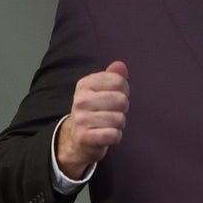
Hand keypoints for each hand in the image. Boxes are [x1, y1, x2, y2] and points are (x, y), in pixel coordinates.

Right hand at [56, 61, 129, 178]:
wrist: (78, 137)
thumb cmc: (96, 110)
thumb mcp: (103, 90)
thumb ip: (114, 76)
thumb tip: (120, 65)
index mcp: (85, 84)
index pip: (119, 82)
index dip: (123, 91)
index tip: (113, 97)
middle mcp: (80, 100)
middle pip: (121, 100)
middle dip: (122, 109)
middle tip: (111, 113)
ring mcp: (81, 119)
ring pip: (119, 119)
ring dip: (119, 124)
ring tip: (107, 124)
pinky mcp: (84, 137)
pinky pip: (114, 135)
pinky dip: (115, 136)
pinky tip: (106, 135)